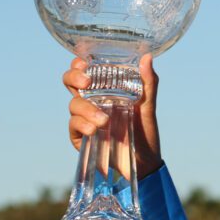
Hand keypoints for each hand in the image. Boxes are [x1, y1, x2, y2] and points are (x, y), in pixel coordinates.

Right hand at [63, 55, 162, 178]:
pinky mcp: (81, 137)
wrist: (145, 162)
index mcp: (105, 90)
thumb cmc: (145, 132)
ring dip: (86, 109)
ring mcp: (85, 119)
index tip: (84, 63)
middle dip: (73, 78)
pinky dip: (82, 125)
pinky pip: (73, 126)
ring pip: (73, 105)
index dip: (78, 64)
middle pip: (70, 83)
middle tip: (87, 83)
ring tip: (104, 120)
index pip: (85, 71)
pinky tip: (94, 130)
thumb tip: (147, 57)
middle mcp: (91, 102)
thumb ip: (148, 83)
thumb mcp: (148, 106)